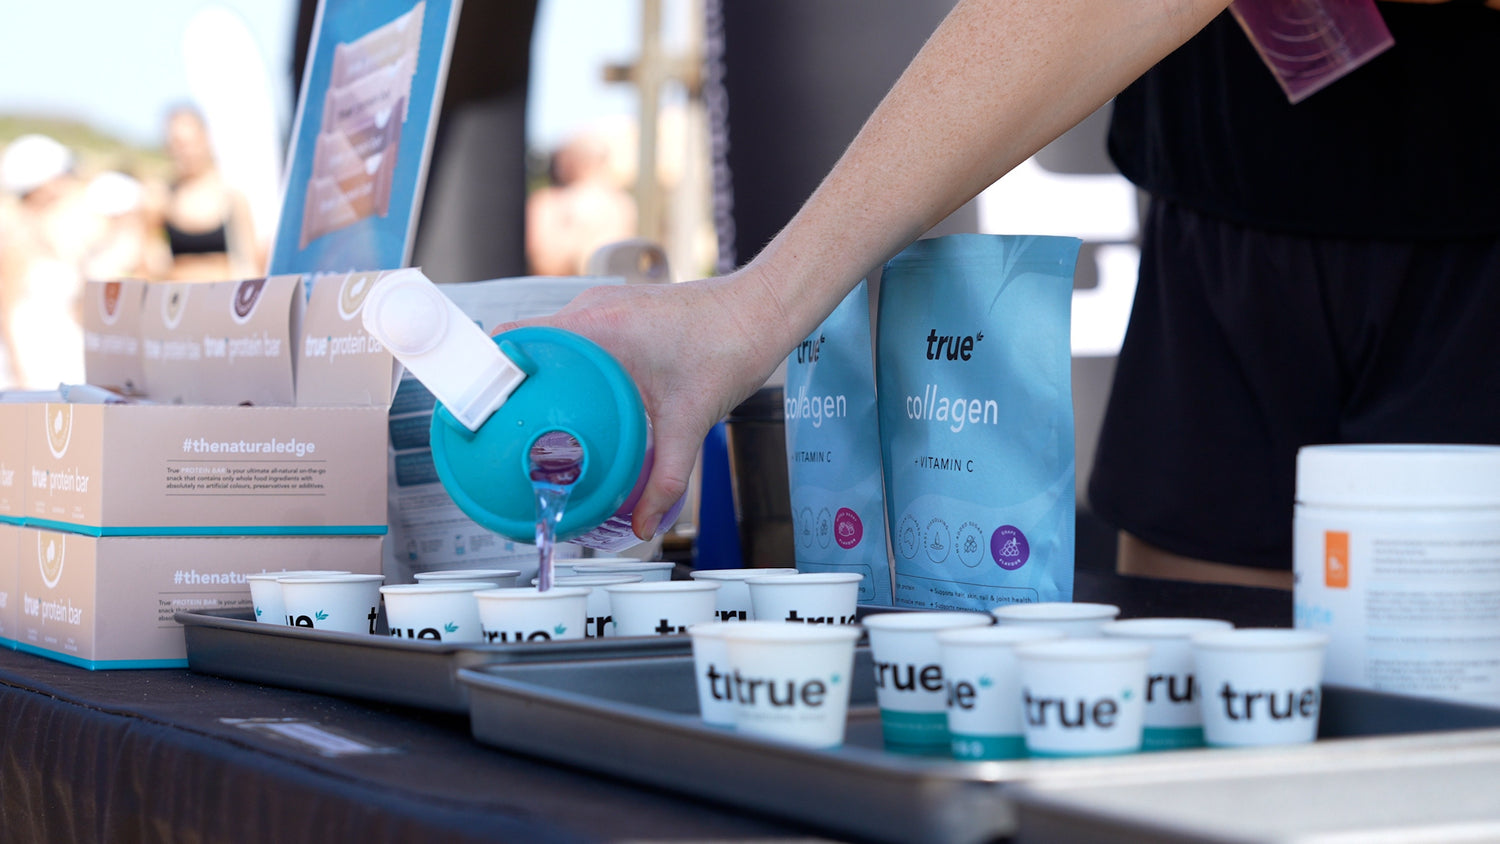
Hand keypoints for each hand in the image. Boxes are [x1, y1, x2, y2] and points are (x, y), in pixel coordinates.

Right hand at [493, 271, 789, 540]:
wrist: (762, 312)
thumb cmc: (729, 348)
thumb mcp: (690, 424)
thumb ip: (666, 481)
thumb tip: (644, 525)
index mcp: (594, 328)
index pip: (514, 340)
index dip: (485, 373)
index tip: (475, 409)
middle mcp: (591, 312)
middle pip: (525, 345)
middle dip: (508, 386)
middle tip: (500, 430)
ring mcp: (605, 310)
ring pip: (551, 344)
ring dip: (538, 378)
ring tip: (529, 423)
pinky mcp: (621, 317)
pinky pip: (575, 343)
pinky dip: (566, 370)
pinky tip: (574, 406)